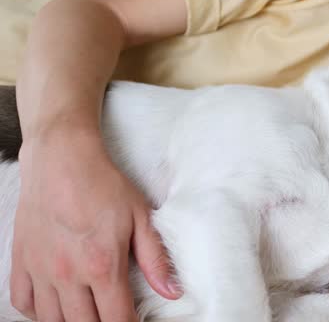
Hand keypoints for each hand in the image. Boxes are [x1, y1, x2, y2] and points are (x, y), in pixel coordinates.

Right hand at [10, 128, 181, 320]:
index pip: (117, 320)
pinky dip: (38, 313)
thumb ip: (155, 258)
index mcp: (102, 265)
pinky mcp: (21, 260)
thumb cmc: (103, 184)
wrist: (61, 159)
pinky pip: (23, 303)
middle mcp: (67, 274)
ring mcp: (40, 270)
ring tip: (88, 314)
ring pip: (52, 321)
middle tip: (113, 315)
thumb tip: (172, 291)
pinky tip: (56, 306)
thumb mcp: (140, 217)